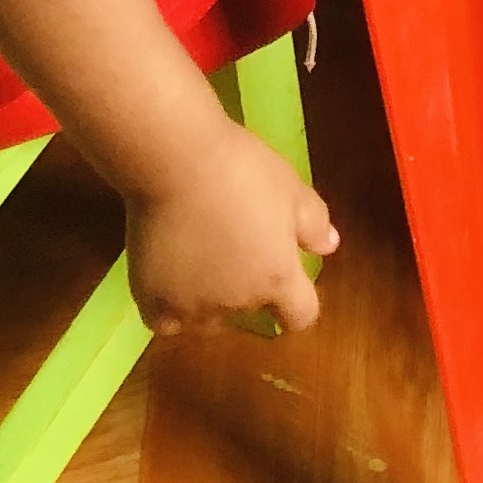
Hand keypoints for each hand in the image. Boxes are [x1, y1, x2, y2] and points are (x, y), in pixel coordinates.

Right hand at [126, 123, 337, 339]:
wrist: (177, 161)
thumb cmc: (242, 169)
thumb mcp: (292, 188)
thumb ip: (314, 224)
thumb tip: (329, 246)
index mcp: (277, 279)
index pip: (301, 315)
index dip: (296, 303)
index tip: (286, 282)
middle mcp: (237, 304)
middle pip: (251, 313)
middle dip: (249, 290)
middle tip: (235, 249)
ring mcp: (192, 308)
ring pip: (208, 320)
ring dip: (210, 300)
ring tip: (199, 259)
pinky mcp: (152, 302)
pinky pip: (165, 321)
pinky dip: (170, 307)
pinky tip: (169, 279)